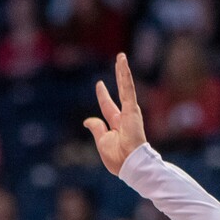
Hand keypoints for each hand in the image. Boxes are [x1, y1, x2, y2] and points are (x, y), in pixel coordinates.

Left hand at [83, 53, 145, 174]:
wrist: (129, 163)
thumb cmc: (117, 157)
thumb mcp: (102, 141)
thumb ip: (96, 128)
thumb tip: (87, 120)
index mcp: (117, 125)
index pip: (108, 106)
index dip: (104, 95)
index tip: (100, 84)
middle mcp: (125, 116)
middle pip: (120, 92)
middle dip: (119, 77)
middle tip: (118, 62)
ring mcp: (130, 112)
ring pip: (125, 87)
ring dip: (123, 71)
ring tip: (121, 56)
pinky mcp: (132, 109)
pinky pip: (128, 89)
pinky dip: (125, 75)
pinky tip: (123, 63)